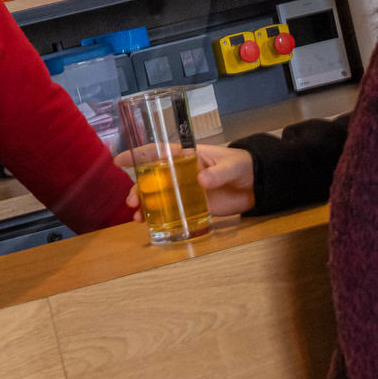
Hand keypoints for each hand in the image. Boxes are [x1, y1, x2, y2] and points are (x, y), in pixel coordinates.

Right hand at [113, 144, 256, 221]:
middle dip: (138, 188)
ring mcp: (185, 191)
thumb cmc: (242, 166)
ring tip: (137, 217)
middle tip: (132, 200)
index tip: (119, 160)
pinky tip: (150, 225)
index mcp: (186, 157)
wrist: (258, 185)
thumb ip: (218, 173)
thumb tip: (201, 181)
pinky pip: (172, 212)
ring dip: (145, 205)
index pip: (157, 152)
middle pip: (152, 179)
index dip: (137, 155)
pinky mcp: (193, 207)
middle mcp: (180, 173)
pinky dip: (159, 218)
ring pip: (158, 196)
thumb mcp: (232, 166)